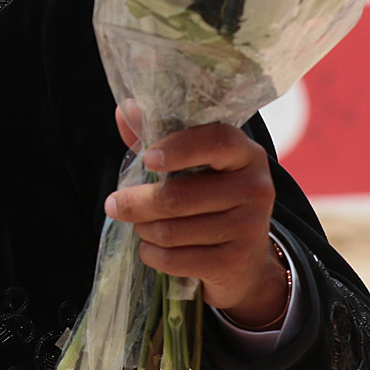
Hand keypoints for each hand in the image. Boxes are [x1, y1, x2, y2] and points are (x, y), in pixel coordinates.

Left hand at [103, 106, 288, 325]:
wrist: (243, 259)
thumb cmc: (207, 197)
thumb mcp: (189, 164)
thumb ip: (155, 135)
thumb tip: (125, 108)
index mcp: (245, 153)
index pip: (217, 140)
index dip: (179, 147)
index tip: (149, 159)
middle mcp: (255, 187)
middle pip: (179, 196)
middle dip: (136, 202)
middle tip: (114, 204)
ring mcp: (250, 227)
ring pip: (172, 230)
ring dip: (143, 229)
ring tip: (140, 225)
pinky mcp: (236, 262)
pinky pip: (176, 259)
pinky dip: (152, 255)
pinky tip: (151, 248)